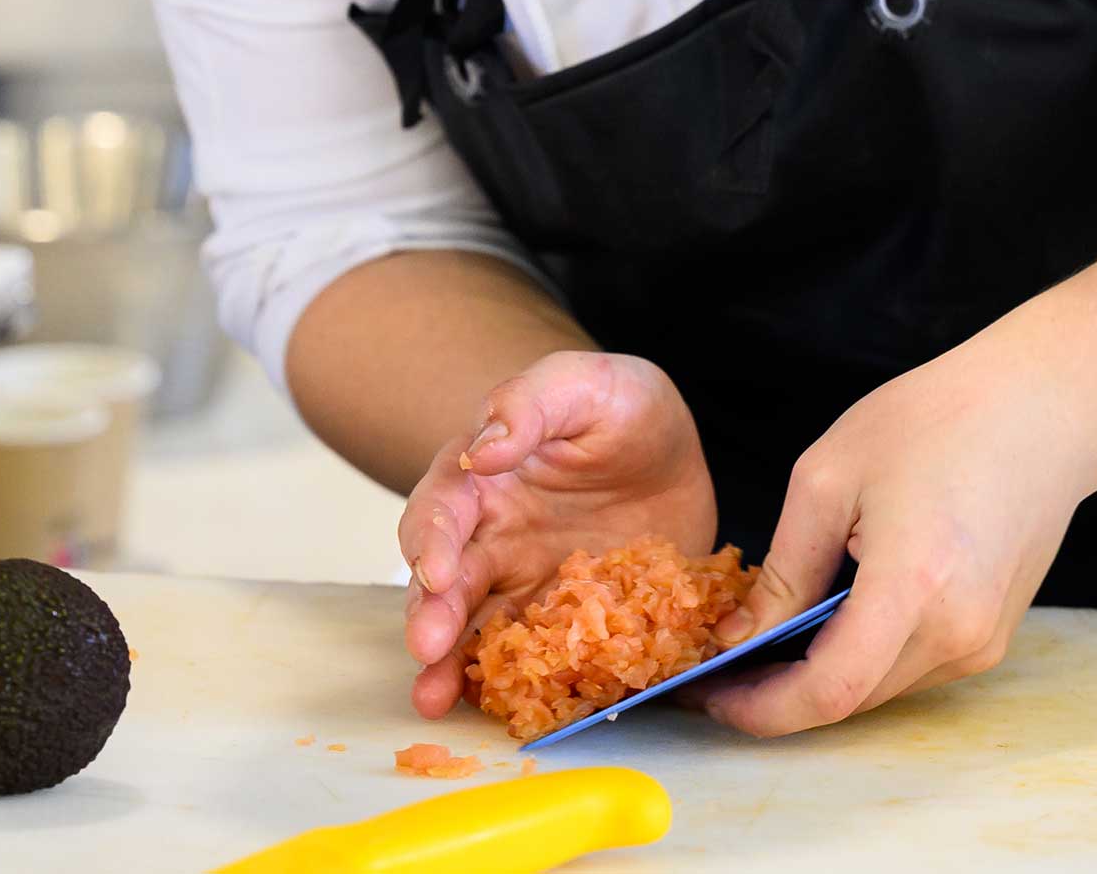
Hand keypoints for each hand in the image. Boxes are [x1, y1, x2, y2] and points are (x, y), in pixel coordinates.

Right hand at [396, 350, 718, 718]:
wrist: (670, 453)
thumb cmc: (621, 408)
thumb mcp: (588, 385)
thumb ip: (532, 402)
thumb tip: (480, 450)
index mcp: (485, 478)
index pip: (443, 508)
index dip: (431, 538)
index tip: (433, 569)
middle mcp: (491, 538)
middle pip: (446, 581)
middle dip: (430, 614)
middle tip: (427, 647)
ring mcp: (524, 586)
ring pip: (475, 630)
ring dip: (450, 665)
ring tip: (435, 699)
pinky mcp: (564, 623)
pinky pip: (539, 658)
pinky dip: (522, 685)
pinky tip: (513, 711)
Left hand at [701, 338, 1096, 736]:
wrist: (1045, 407)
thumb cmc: (940, 419)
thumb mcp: (831, 475)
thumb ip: (783, 569)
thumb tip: (740, 637)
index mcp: (914, 586)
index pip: (828, 692)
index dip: (761, 707)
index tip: (712, 694)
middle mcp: (958, 631)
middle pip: (850, 699)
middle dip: (780, 693)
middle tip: (723, 664)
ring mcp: (983, 641)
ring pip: (879, 688)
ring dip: (822, 675)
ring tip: (769, 639)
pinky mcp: (993, 635)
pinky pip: (911, 666)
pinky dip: (863, 655)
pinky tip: (832, 617)